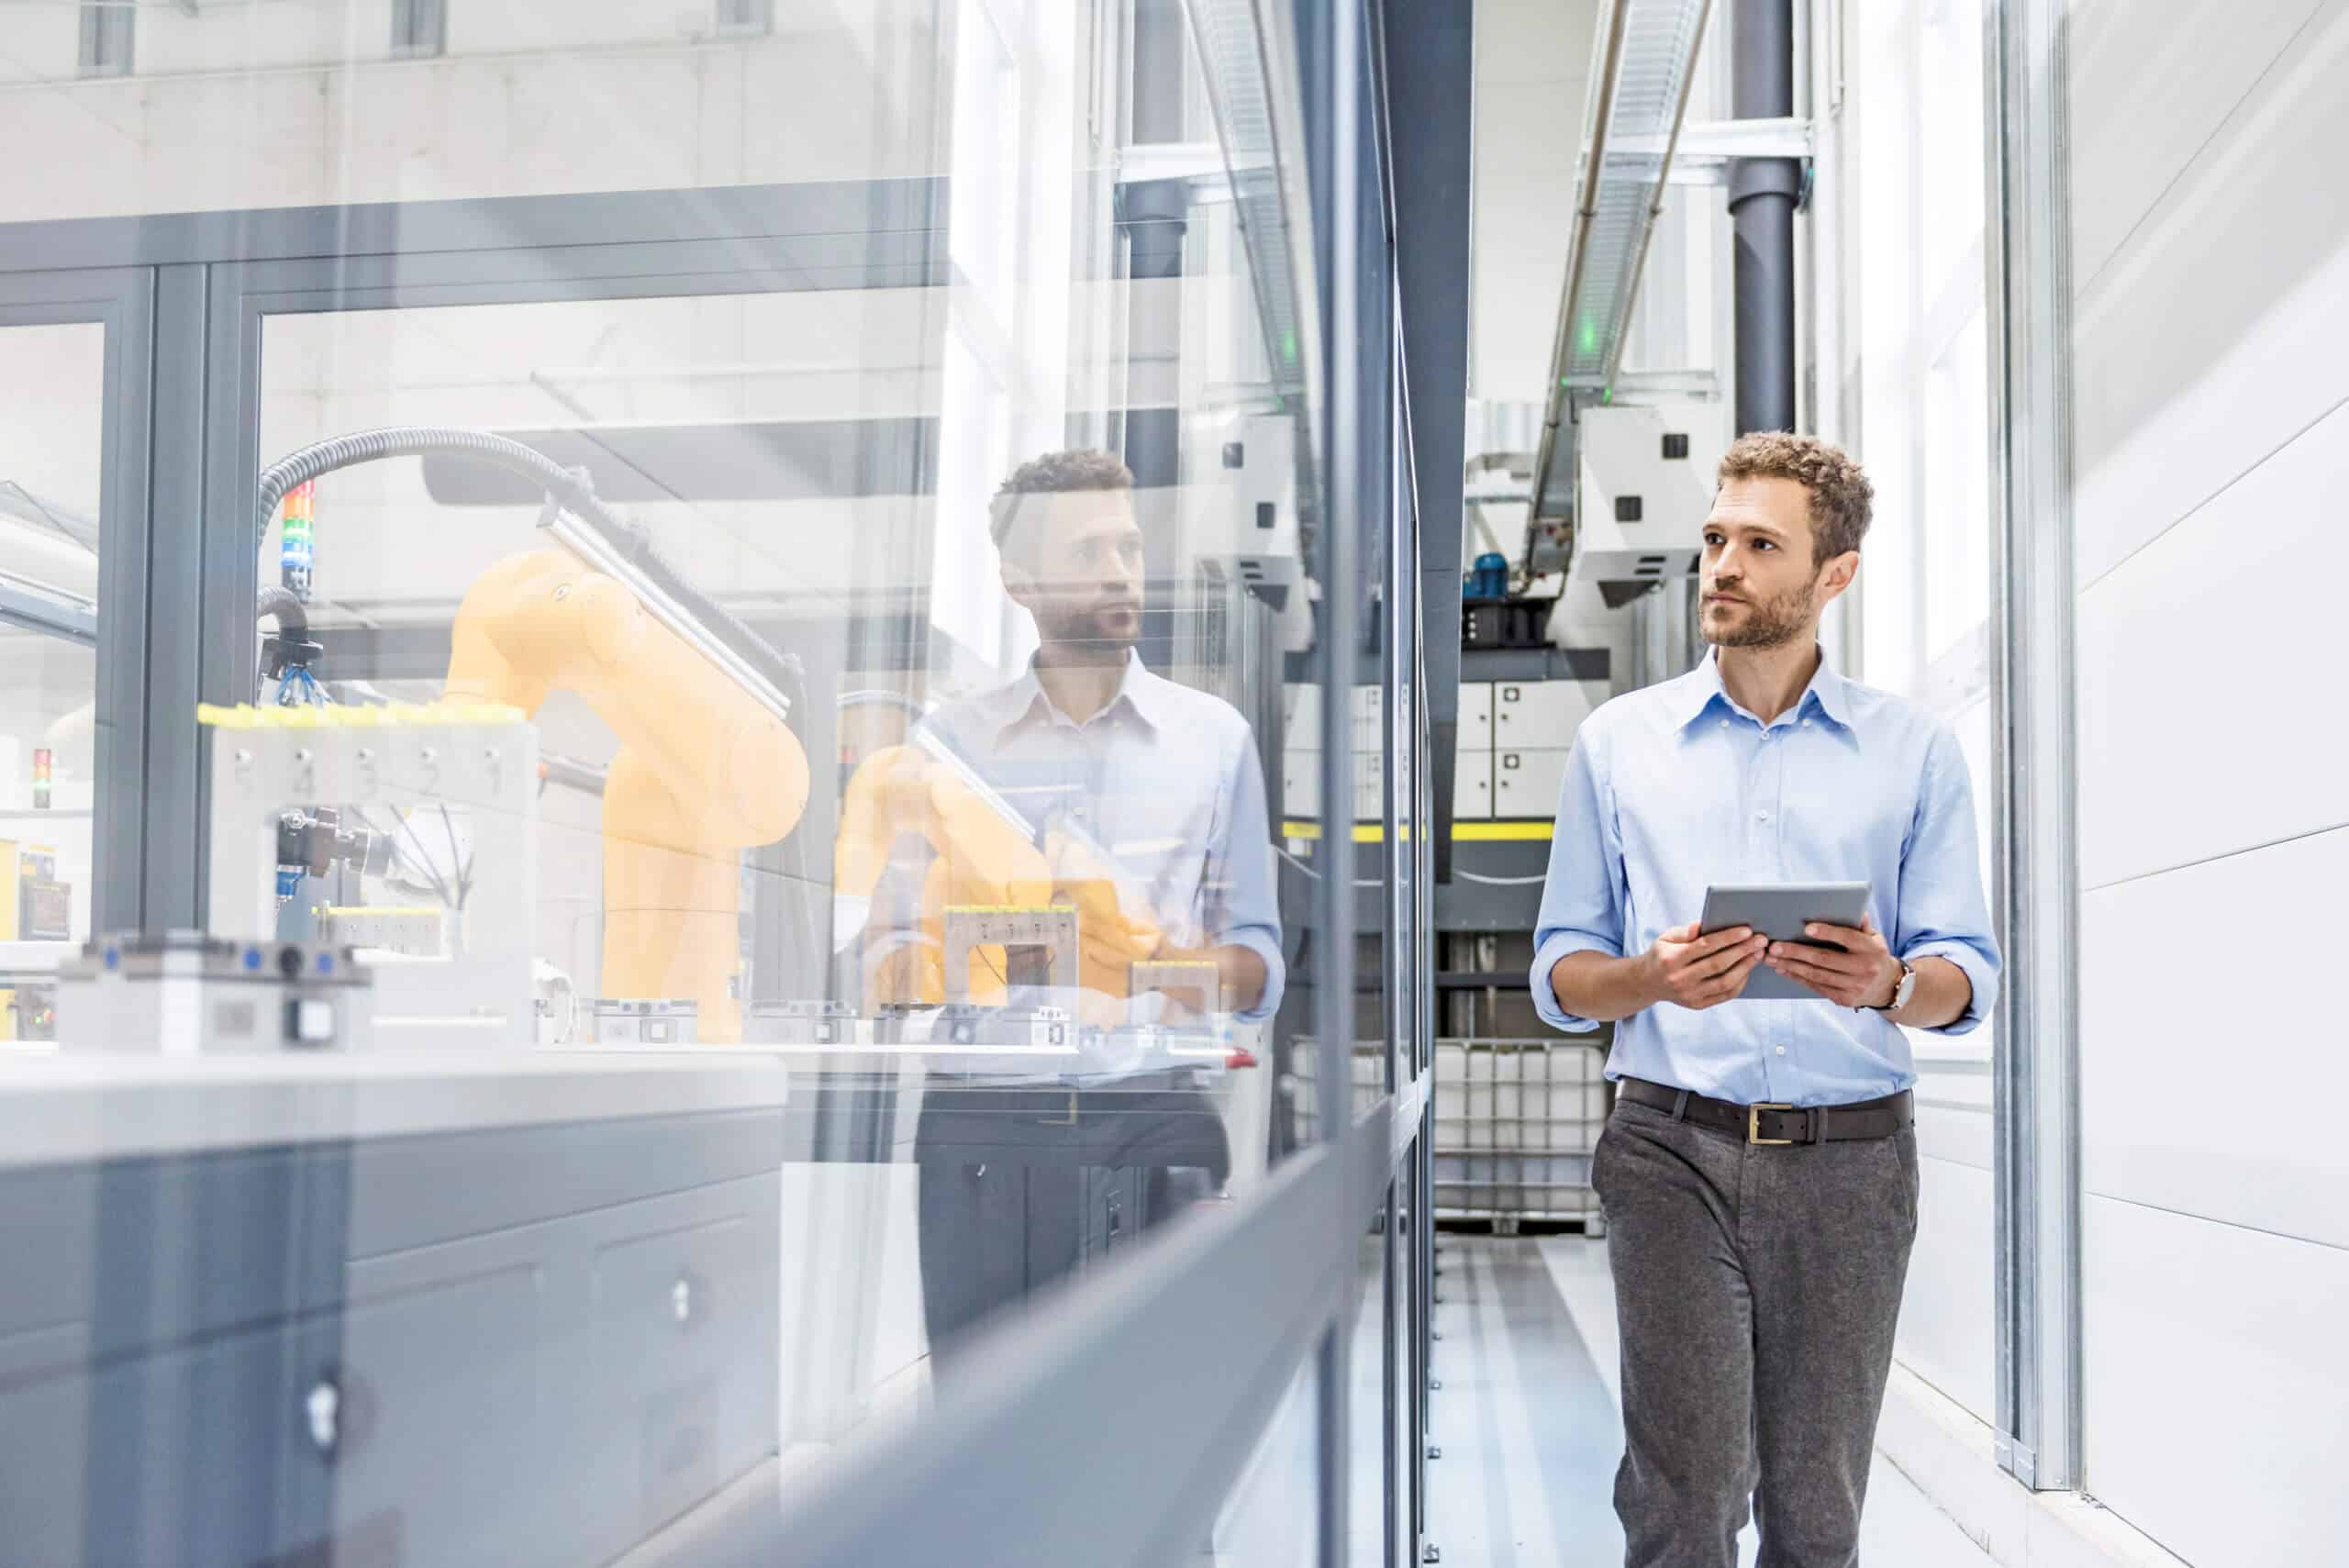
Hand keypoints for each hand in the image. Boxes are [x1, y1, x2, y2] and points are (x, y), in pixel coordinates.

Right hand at [1641, 922, 1768, 1010]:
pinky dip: (1740, 982)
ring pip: (1725, 982)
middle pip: (1718, 964)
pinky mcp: (1697, 1005)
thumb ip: (1686, 931)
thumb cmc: (1662, 954)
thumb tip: (1707, 923)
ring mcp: (1689, 995)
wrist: (1647, 982)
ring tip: (1758, 954)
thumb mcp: (1666, 937)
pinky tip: (1748, 969)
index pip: (1704, 946)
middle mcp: (1680, 979)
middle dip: (1742, 951)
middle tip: (1761, 940)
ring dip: (1745, 967)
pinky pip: (1725, 995)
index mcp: (1671, 959)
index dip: (1728, 938)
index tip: (1747, 930)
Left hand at [1766, 914, 1901, 1008]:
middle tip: (1774, 946)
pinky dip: (1797, 977)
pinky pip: (1817, 987)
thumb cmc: (1872, 954)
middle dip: (1796, 952)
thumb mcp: (1873, 937)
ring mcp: (1854, 986)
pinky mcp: (1844, 999)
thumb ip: (1860, 924)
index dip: (1827, 932)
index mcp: (1871, 949)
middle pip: (1825, 959)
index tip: (1806, 927)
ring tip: (1771, 958)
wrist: (1887, 986)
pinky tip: (1783, 969)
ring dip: (1791, 966)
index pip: (1847, 938)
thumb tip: (1853, 906)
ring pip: (1817, 975)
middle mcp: (1864, 969)